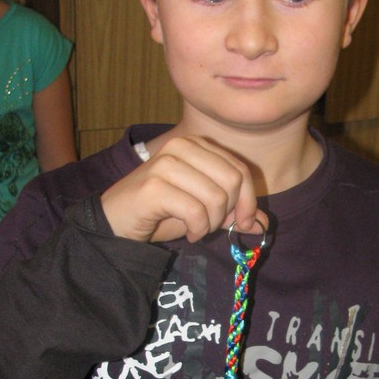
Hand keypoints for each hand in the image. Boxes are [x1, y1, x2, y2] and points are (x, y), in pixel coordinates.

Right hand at [100, 135, 266, 242]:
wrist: (115, 223)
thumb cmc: (160, 213)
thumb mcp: (204, 210)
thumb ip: (233, 212)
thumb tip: (263, 223)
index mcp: (196, 144)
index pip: (240, 169)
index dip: (249, 200)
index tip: (243, 222)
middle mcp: (181, 146)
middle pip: (233, 181)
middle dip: (229, 212)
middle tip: (212, 225)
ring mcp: (166, 164)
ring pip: (217, 198)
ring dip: (211, 223)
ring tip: (196, 228)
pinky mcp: (155, 187)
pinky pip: (196, 212)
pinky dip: (197, 230)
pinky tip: (187, 233)